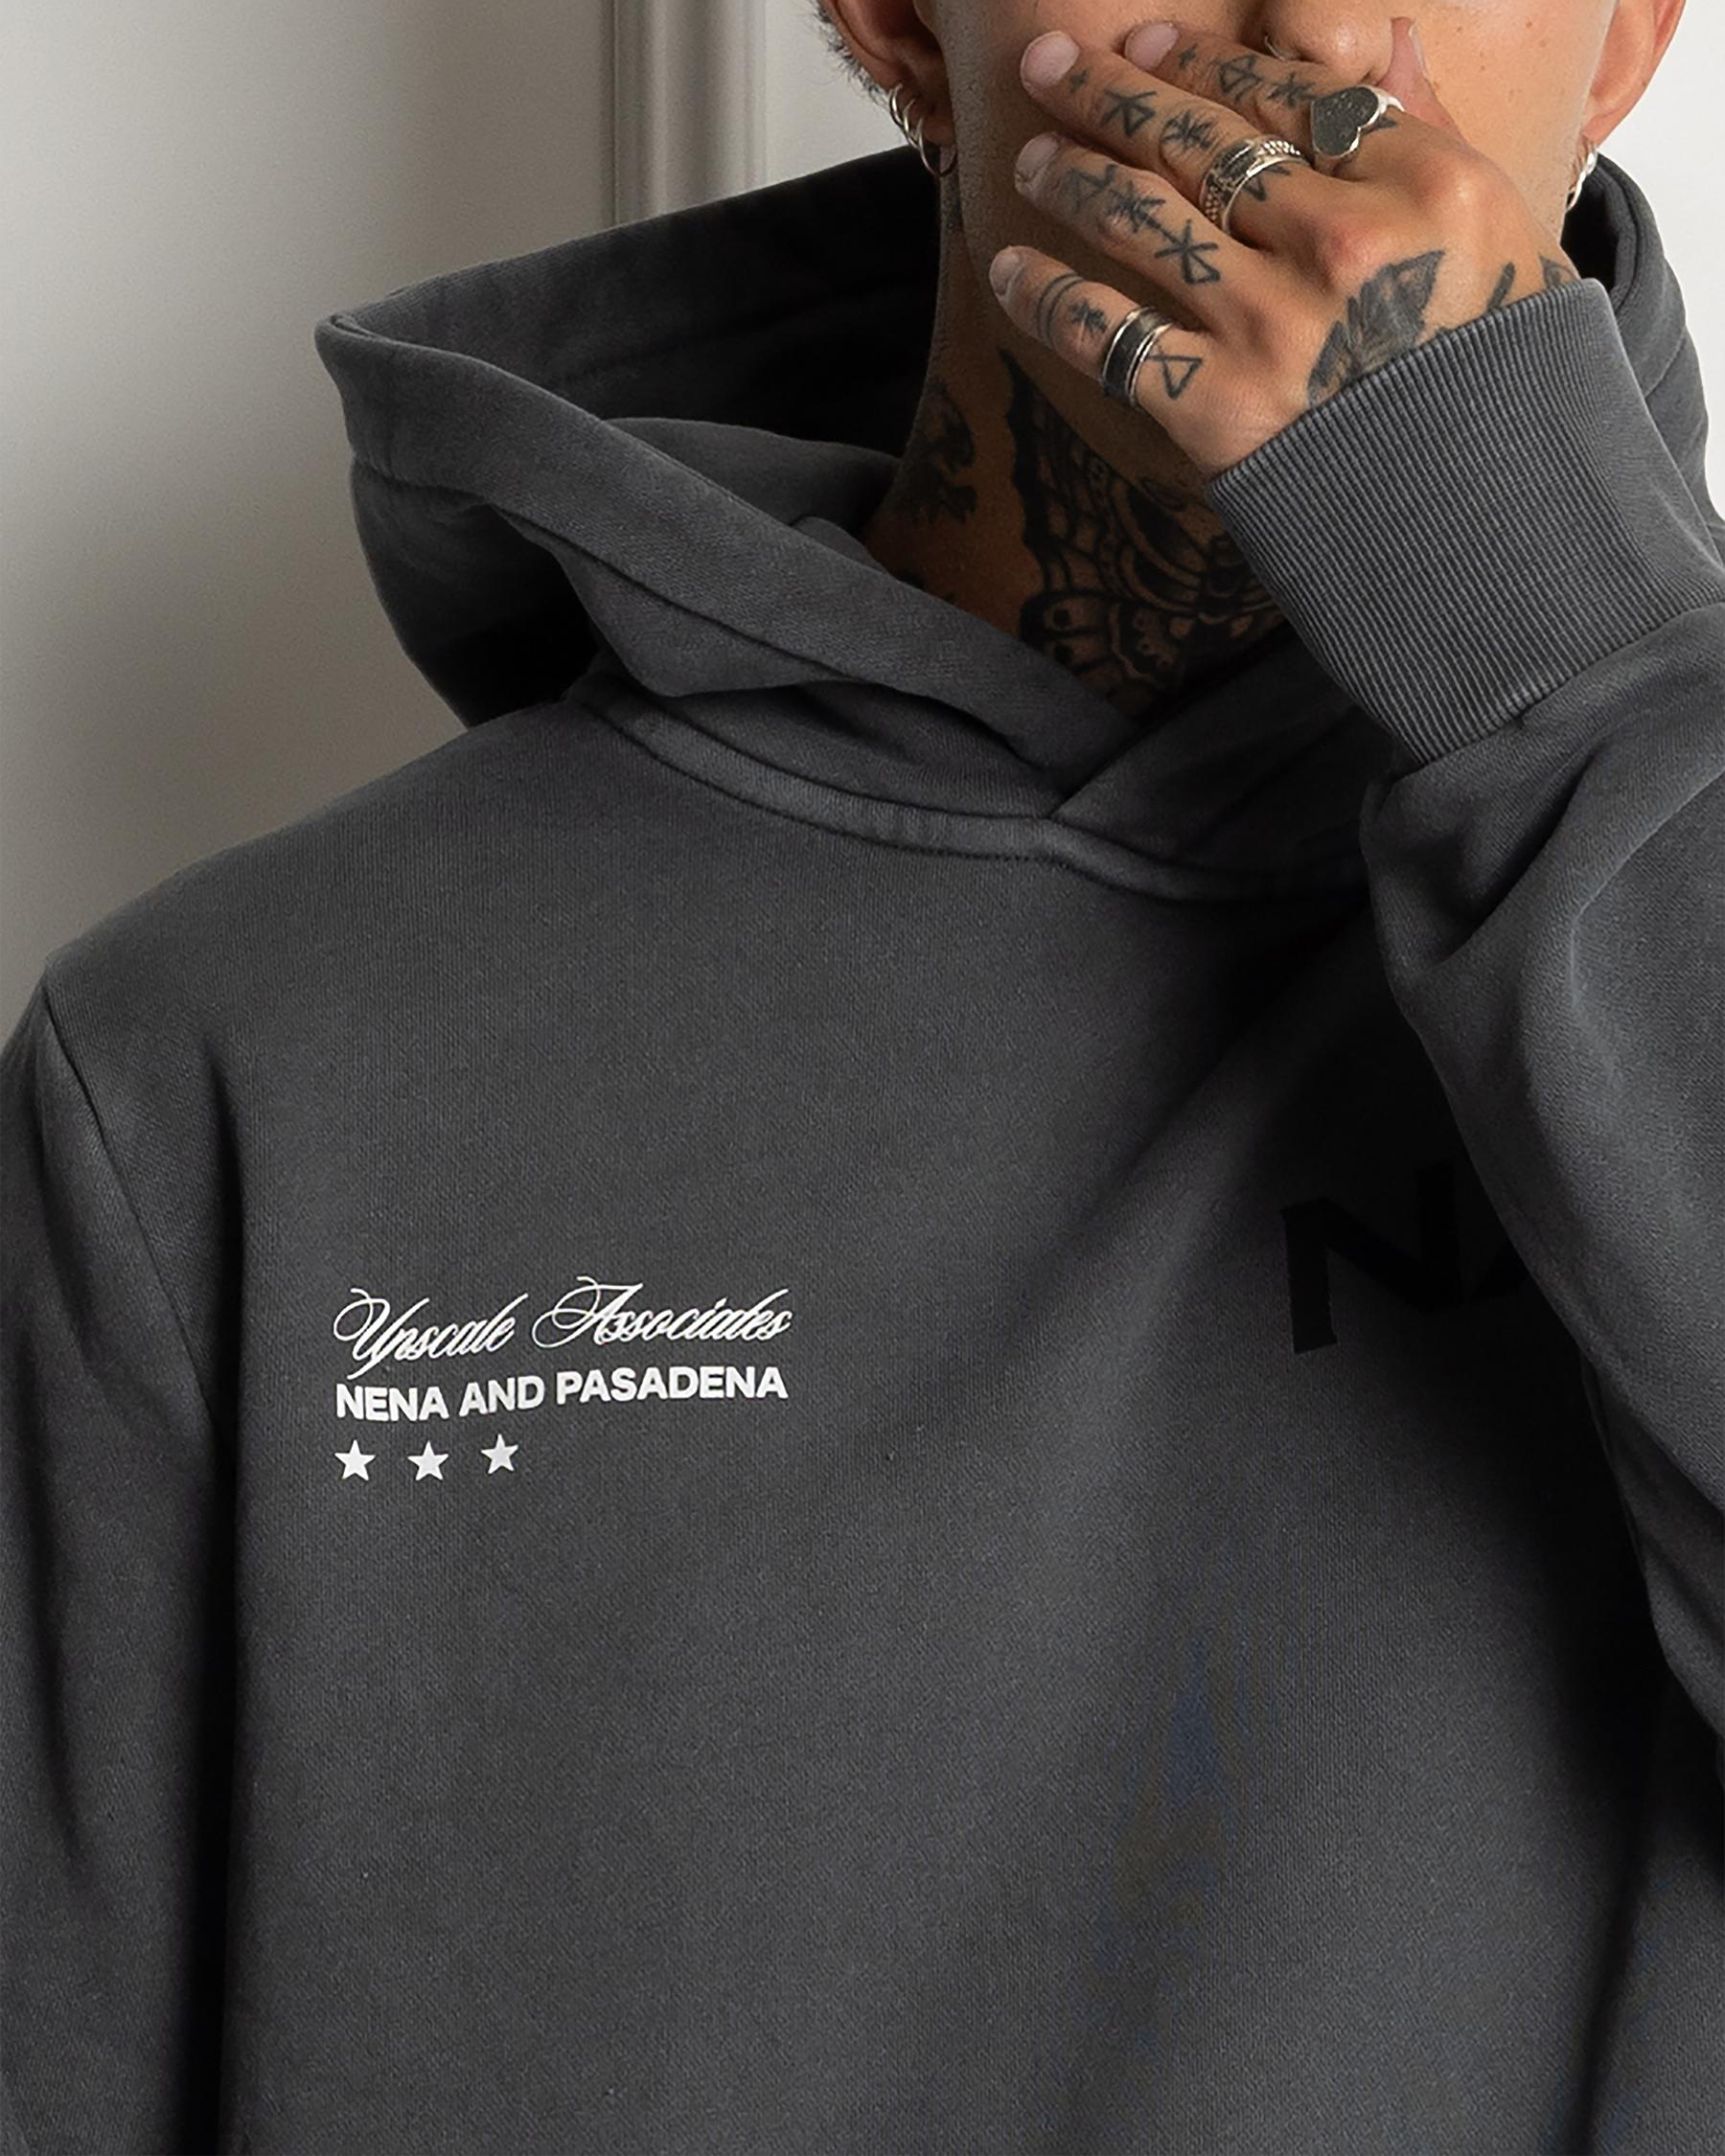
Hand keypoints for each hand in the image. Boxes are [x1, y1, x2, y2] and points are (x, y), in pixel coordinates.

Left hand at [990, 17, 1581, 482]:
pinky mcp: (1220, 407)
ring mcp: (1274, 326)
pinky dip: (1046, 296)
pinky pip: (1108, 334)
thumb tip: (1391, 44)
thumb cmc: (1497, 376)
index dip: (1201, 64)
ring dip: (1070, 177)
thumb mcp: (1503, 236)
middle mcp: (1343, 244)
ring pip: (1141, 219)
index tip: (1147, 47)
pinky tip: (1008, 270)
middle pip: (1199, 141)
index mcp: (1423, 184)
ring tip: (1032, 159)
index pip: (1286, 95)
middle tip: (1049, 65)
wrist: (1485, 519)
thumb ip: (1435, 135)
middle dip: (1108, 93)